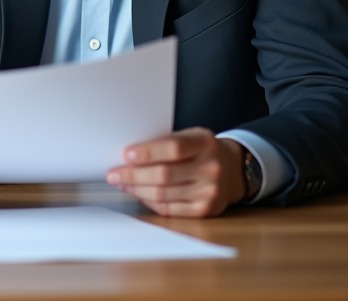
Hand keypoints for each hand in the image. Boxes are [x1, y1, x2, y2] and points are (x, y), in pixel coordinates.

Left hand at [106, 127, 245, 216]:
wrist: (233, 170)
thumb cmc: (202, 151)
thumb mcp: (191, 137)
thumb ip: (165, 143)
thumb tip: (129, 155)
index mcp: (205, 143)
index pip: (173, 148)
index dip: (147, 153)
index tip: (126, 154)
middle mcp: (210, 168)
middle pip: (164, 175)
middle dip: (133, 175)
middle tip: (114, 174)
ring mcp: (209, 191)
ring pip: (163, 194)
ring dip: (136, 190)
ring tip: (121, 184)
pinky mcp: (204, 210)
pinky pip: (169, 209)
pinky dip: (149, 202)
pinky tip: (138, 194)